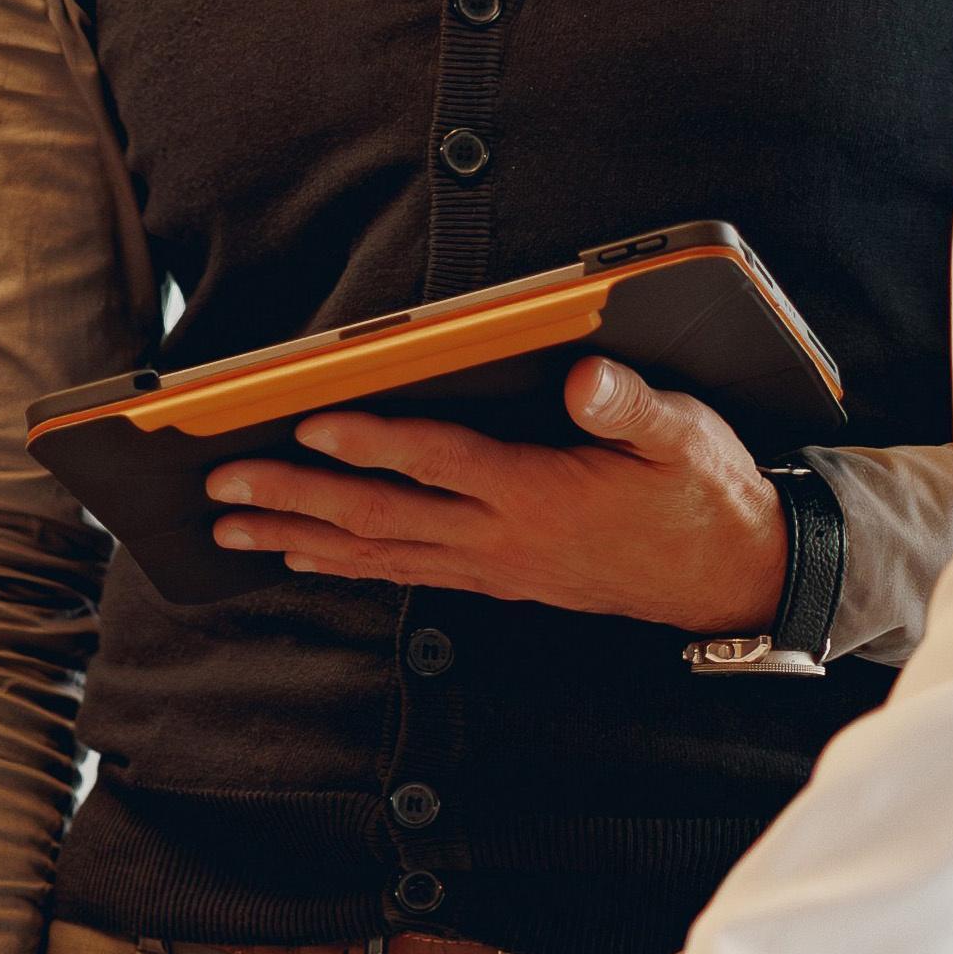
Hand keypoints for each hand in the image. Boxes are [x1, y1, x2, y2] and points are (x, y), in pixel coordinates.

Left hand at [203, 356, 781, 634]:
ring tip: (230, 526)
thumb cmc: (703, 490)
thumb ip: (629, 405)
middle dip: (294, 498)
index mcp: (538, 493)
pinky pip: (401, 570)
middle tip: (221, 486)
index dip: (372, 443)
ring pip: (376, 552)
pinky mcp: (493, 577)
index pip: (438, 463)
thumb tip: (584, 376)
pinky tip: (300, 553)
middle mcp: (501, 536)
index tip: (307, 426)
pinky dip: (343, 561)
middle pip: (379, 516)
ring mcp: (492, 564)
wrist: (731, 574)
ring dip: (298, 535)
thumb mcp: (684, 434)